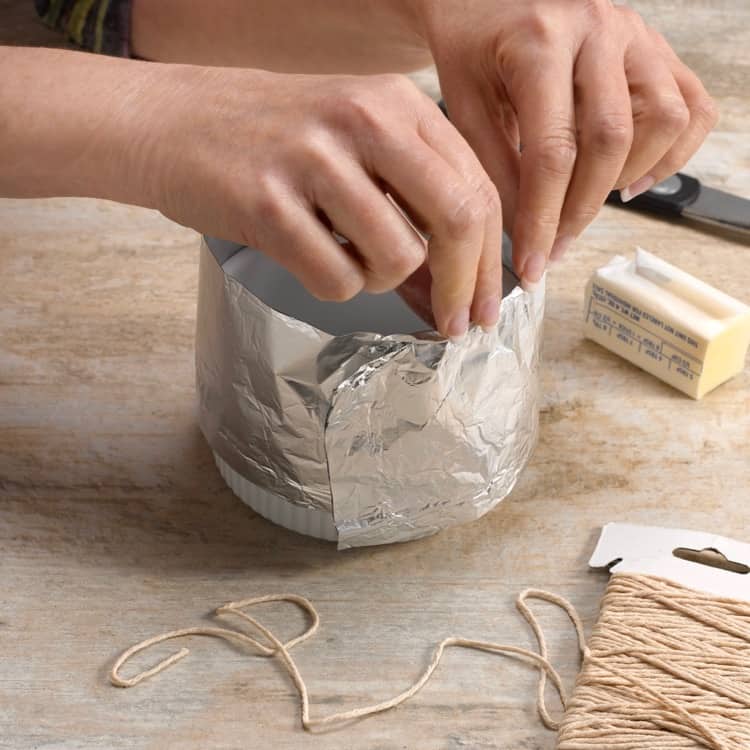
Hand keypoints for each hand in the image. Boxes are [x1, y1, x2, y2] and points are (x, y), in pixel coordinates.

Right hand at [146, 67, 501, 336]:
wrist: (175, 122)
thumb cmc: (275, 143)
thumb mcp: (355, 152)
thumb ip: (412, 210)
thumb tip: (456, 292)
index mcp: (396, 103)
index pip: (478, 189)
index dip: (490, 260)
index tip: (488, 305)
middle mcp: (362, 120)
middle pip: (456, 219)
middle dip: (465, 287)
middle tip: (455, 324)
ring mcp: (313, 159)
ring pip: (397, 257)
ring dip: (382, 281)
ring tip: (350, 260)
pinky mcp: (267, 202)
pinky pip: (337, 278)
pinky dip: (335, 286)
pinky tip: (312, 258)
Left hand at [413, 0, 717, 285]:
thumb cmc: (470, 45)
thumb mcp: (462, 103)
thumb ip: (493, 166)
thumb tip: (524, 233)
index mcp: (539, 42)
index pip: (552, 151)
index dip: (543, 218)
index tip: (532, 262)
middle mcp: (597, 29)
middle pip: (612, 140)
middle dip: (582, 210)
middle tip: (554, 245)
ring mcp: (635, 33)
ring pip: (666, 120)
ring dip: (630, 176)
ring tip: (588, 198)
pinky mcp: (655, 46)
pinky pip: (692, 104)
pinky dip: (672, 152)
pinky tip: (630, 176)